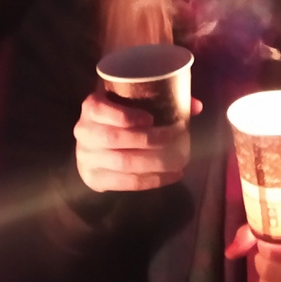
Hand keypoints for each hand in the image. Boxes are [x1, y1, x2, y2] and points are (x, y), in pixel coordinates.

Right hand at [74, 92, 195, 192]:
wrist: (91, 144)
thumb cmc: (116, 117)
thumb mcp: (128, 101)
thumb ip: (158, 99)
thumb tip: (196, 106)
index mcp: (91, 107)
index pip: (100, 110)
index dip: (125, 116)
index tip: (150, 118)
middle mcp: (84, 132)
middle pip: (114, 138)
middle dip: (146, 140)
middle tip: (171, 137)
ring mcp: (86, 157)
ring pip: (122, 163)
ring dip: (153, 164)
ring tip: (176, 162)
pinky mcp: (94, 178)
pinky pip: (125, 182)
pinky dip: (151, 180)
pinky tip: (170, 176)